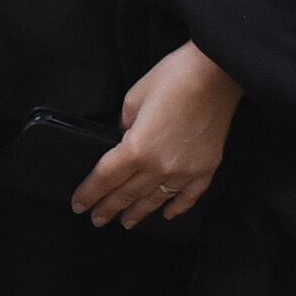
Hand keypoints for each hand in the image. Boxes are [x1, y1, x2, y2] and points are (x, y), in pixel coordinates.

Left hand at [77, 43, 239, 226]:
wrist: (217, 73)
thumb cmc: (174, 78)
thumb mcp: (134, 98)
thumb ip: (125, 125)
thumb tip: (124, 138)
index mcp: (136, 148)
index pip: (104, 178)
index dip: (89, 194)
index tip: (79, 205)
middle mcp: (159, 166)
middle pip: (127, 193)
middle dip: (109, 208)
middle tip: (97, 219)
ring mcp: (185, 171)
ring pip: (155, 199)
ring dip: (139, 212)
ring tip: (127, 222)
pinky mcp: (206, 167)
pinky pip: (189, 195)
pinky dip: (178, 207)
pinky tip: (168, 214)